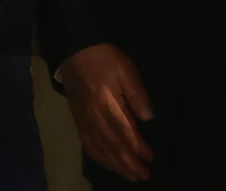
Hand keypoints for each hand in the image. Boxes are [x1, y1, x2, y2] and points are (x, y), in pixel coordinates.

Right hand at [58, 44, 154, 181]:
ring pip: (100, 148)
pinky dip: (98, 156)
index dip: (138, 147)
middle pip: (112, 145)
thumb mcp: (126, 70)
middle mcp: (94, 116)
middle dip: (128, 163)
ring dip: (115, 164)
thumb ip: (138, 95)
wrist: (74, 50)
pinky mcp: (77, 119)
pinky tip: (107, 162)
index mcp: (107, 104)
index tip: (151, 157)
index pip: (125, 132)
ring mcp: (83, 119)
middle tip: (143, 175)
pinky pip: (87, 143)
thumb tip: (148, 118)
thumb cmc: (104, 59)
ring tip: (129, 175)